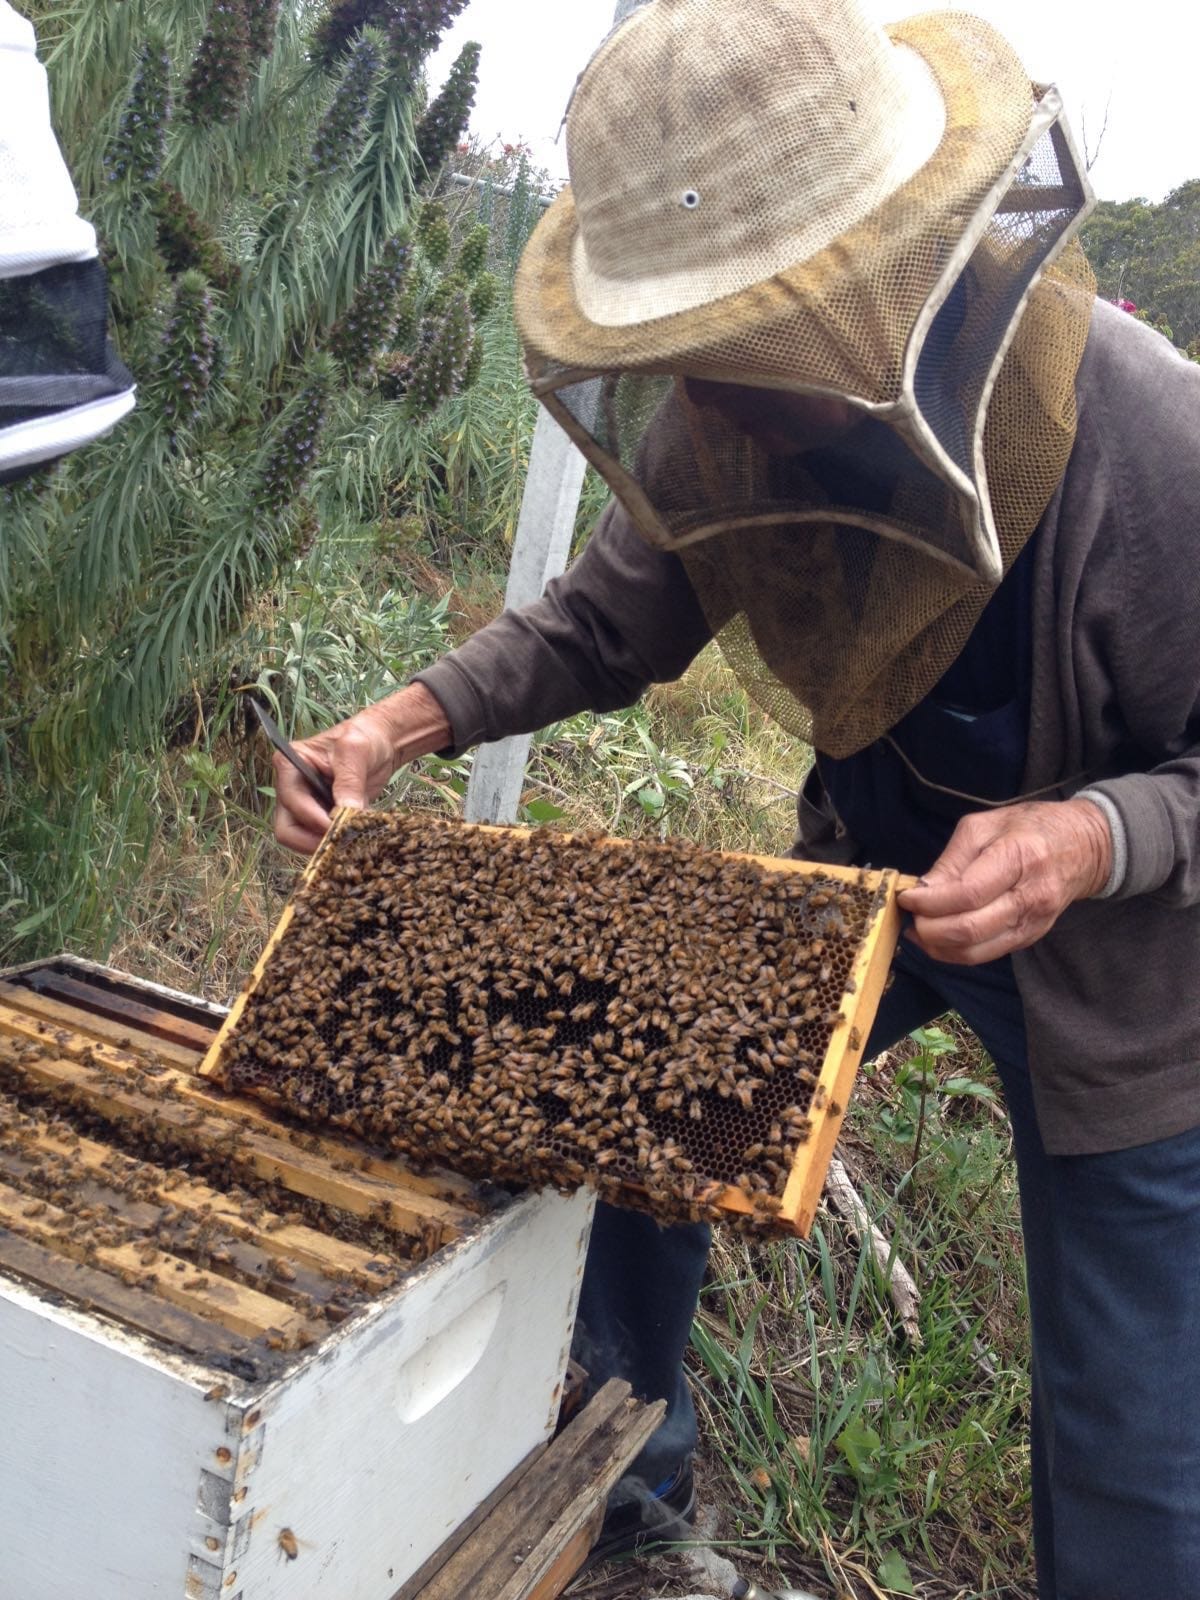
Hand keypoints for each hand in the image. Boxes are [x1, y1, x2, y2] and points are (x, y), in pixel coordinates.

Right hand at [272, 682, 451, 854]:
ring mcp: (303, 805)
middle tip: (344, 841)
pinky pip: (320, 839)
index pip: (292, 802)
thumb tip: (346, 813)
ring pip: (301, 839)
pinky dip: (337, 841)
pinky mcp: (319, 816)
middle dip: (314, 840)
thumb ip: (349, 781)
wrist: (380, 744)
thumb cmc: (364, 737)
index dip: (315, 819)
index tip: (342, 827)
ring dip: (327, 843)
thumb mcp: (356, 751)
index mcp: (289, 765)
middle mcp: (289, 787)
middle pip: (287, 829)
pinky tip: (356, 833)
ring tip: (354, 835)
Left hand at [897, 798, 1112, 964]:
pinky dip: (954, 952)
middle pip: (970, 929)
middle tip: (909, 915)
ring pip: (975, 950)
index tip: (906, 897)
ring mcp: (1033, 922)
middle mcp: (1031, 895)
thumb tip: (922, 890)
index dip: (930, 901)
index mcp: (1020, 857)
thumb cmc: (1029, 828)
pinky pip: (985, 954)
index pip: (968, 893)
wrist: (1083, 847)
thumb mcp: (984, 826)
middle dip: (929, 928)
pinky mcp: (1030, 937)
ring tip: (918, 929)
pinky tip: (938, 937)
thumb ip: (951, 860)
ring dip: (937, 946)